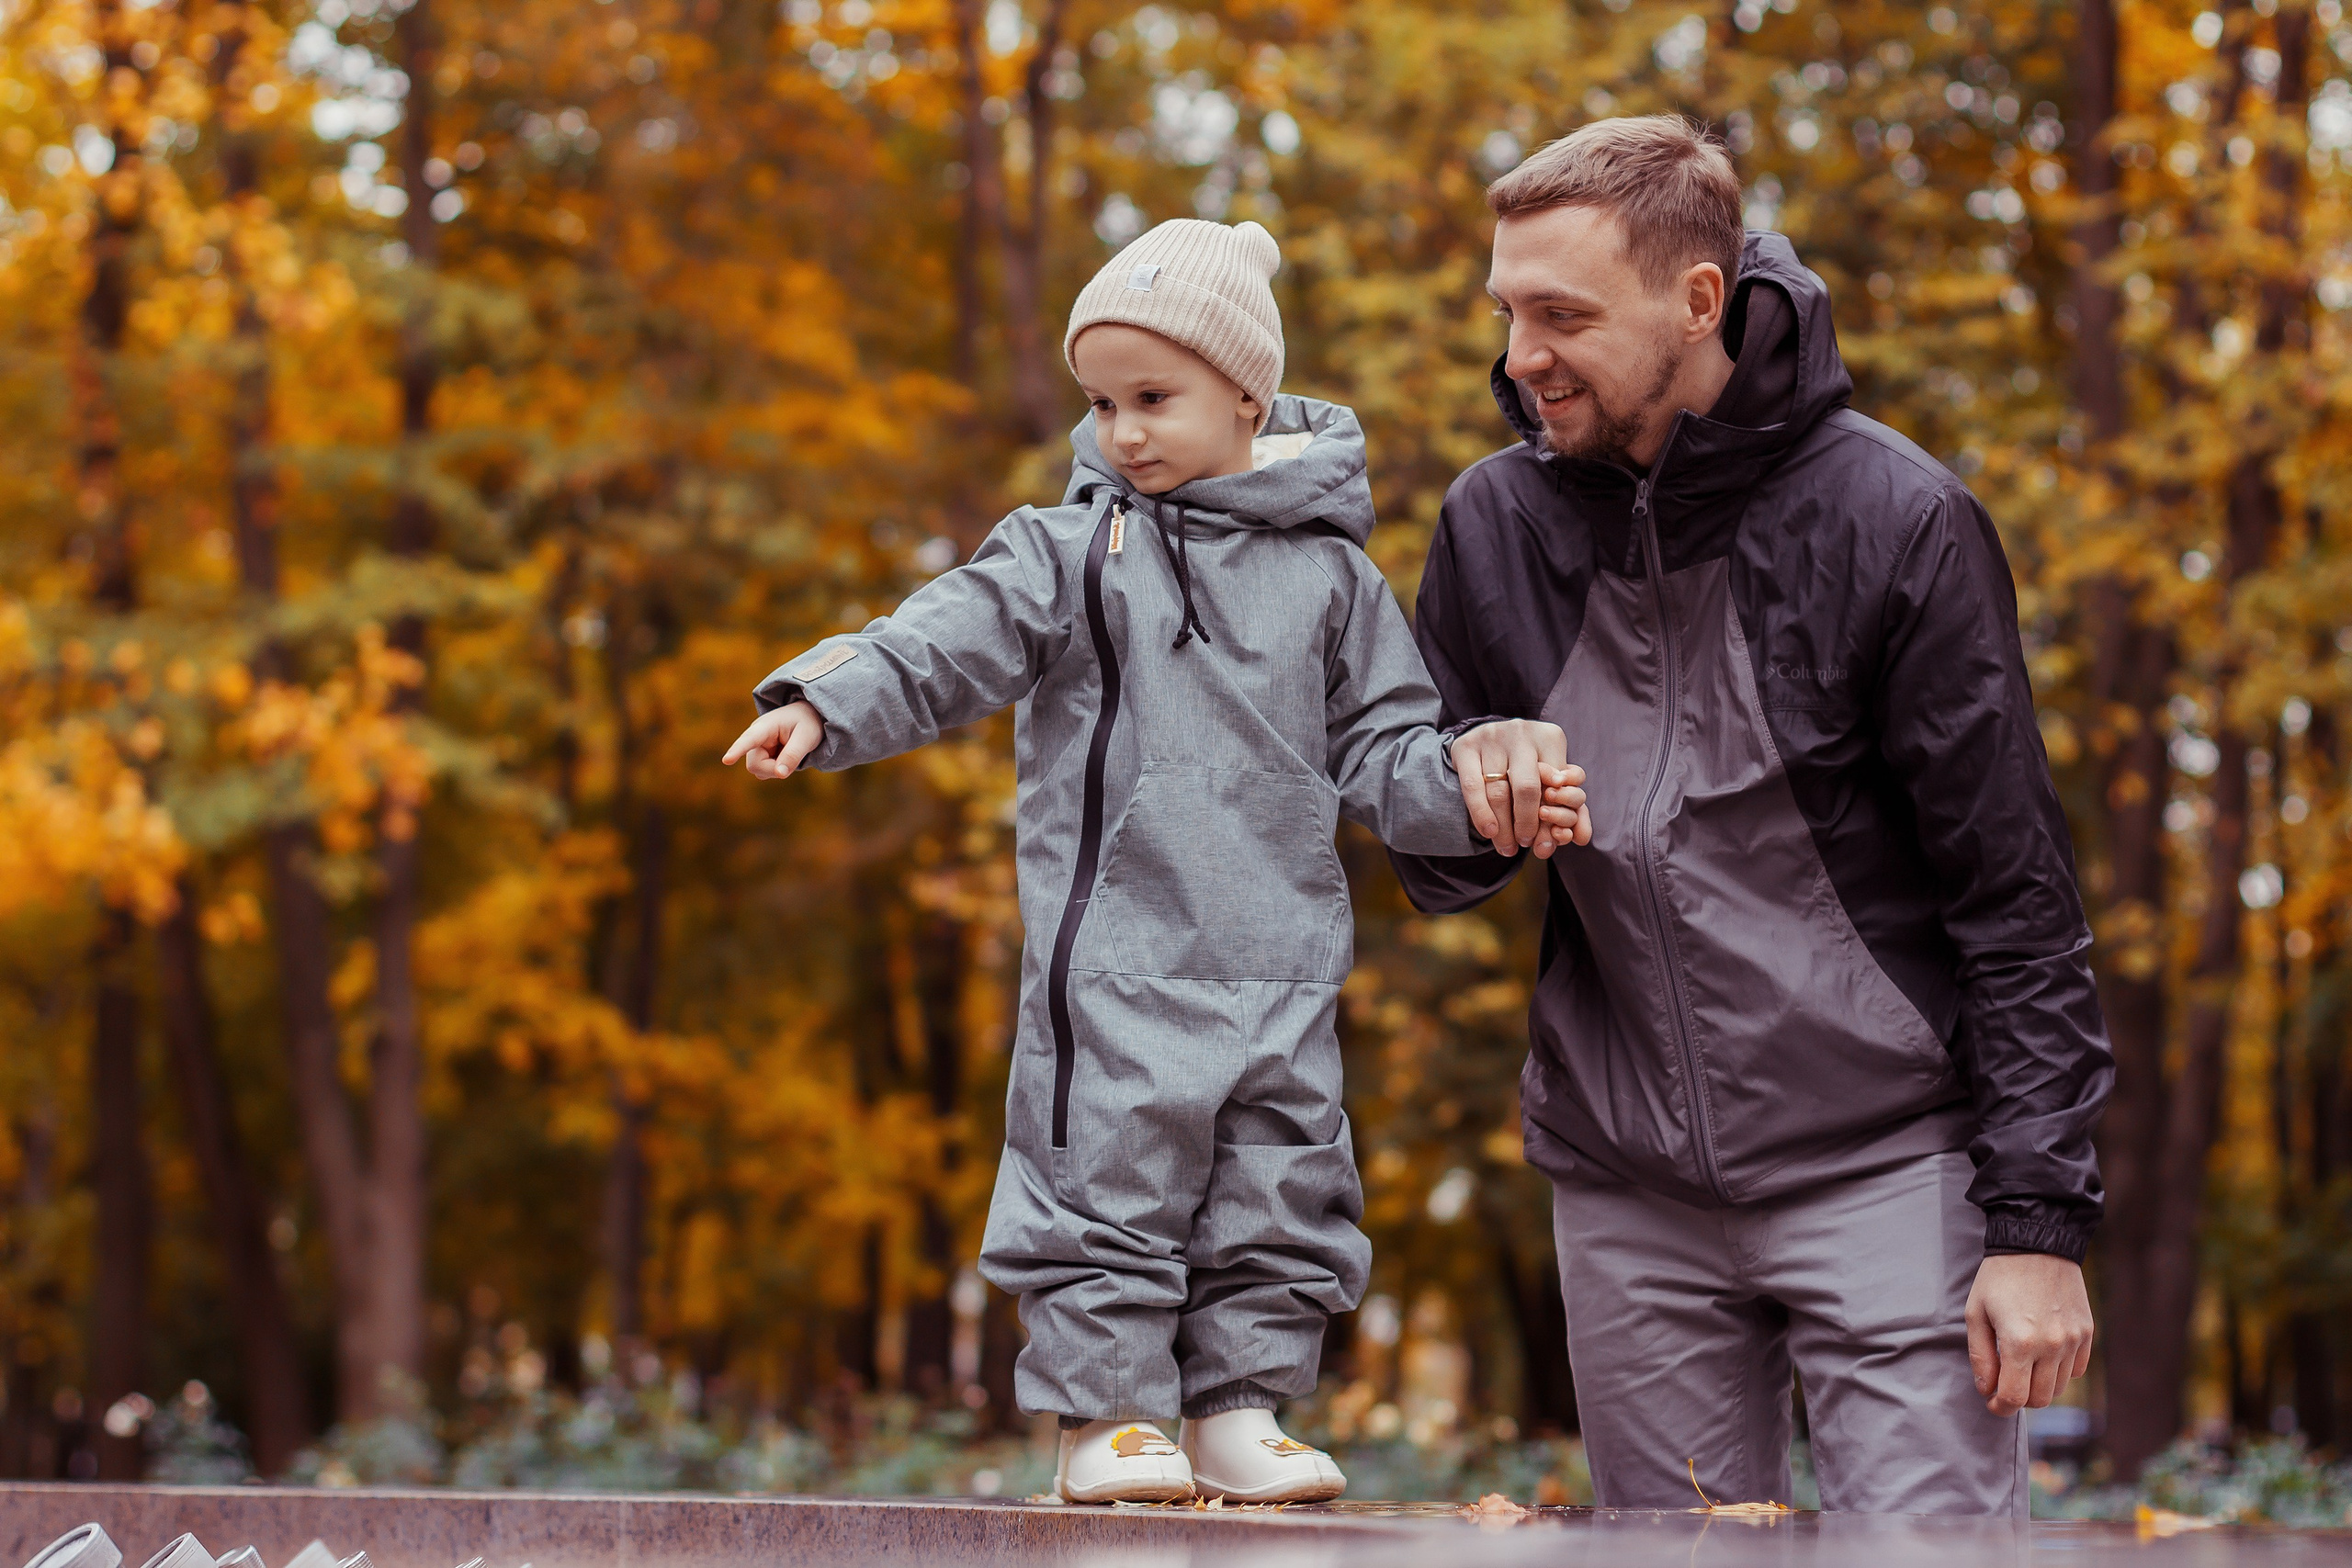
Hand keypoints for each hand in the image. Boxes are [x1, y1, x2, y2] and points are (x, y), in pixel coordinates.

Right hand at [722, 701, 824, 780]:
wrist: (806, 716)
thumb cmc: (807, 723)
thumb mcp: (807, 737)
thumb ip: (793, 755)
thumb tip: (779, 774)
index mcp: (765, 726)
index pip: (749, 739)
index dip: (737, 750)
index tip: (726, 761)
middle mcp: (755, 737)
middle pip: (755, 765)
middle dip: (774, 769)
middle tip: (794, 759)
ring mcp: (755, 747)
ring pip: (759, 770)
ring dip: (777, 769)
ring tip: (790, 752)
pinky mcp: (759, 756)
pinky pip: (764, 772)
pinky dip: (777, 769)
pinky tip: (784, 756)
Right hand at [1452, 720, 1588, 856]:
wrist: (1489, 740)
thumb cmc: (1528, 766)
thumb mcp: (1553, 778)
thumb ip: (1571, 808)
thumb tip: (1581, 838)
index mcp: (1549, 737)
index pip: (1558, 784)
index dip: (1557, 816)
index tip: (1553, 838)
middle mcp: (1521, 732)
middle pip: (1527, 788)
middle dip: (1527, 824)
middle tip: (1525, 843)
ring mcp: (1491, 737)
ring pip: (1498, 792)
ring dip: (1503, 828)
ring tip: (1507, 847)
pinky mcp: (1465, 746)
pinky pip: (1472, 787)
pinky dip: (1481, 814)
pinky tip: (1489, 832)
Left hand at [1965, 1253, 2093, 1415]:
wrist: (2038, 1244)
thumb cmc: (1999, 1278)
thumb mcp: (1976, 1313)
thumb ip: (1980, 1357)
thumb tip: (1988, 1390)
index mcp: (2019, 1343)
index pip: (2014, 1397)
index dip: (2001, 1407)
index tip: (1993, 1403)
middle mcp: (2052, 1346)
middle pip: (2039, 1399)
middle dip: (2019, 1398)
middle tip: (2005, 1385)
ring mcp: (2073, 1341)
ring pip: (2059, 1387)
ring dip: (2039, 1386)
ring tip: (2022, 1367)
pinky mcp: (2087, 1333)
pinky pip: (2076, 1369)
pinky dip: (2059, 1371)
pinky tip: (2043, 1354)